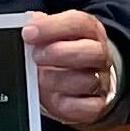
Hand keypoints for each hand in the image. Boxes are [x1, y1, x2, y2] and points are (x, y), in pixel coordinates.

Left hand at [24, 11, 123, 127]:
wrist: (82, 81)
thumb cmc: (63, 54)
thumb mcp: (53, 35)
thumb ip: (41, 27)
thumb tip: (29, 23)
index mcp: (90, 32)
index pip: (78, 23)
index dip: (52, 27)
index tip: (28, 33)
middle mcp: (99, 55)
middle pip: (90, 51)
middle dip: (58, 53)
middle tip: (36, 56)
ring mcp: (101, 80)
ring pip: (88, 81)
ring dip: (58, 80)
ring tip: (40, 78)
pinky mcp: (97, 105)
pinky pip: (88, 107)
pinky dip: (67, 104)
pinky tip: (53, 97)